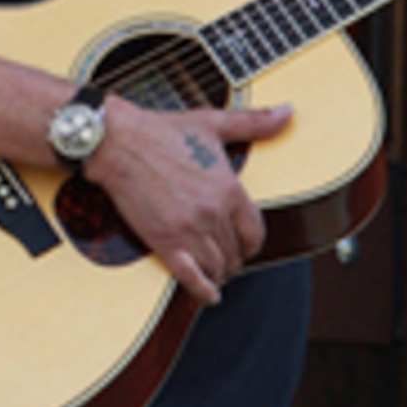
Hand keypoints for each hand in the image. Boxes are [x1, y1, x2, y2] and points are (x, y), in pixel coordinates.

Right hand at [83, 97, 291, 304]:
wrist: (118, 142)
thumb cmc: (162, 131)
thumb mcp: (214, 123)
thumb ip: (254, 122)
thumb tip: (288, 112)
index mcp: (229, 187)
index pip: (255, 231)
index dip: (252, 242)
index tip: (245, 244)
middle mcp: (213, 212)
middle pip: (236, 252)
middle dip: (234, 258)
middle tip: (226, 257)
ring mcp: (189, 229)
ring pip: (217, 267)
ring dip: (219, 272)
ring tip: (215, 270)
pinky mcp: (164, 241)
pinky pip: (191, 277)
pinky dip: (203, 290)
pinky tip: (209, 294)